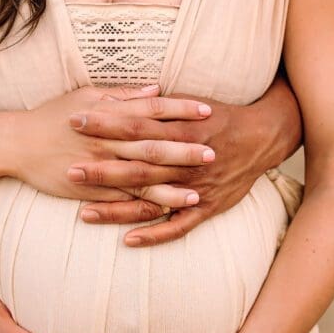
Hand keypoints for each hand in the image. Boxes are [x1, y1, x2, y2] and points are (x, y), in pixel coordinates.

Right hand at [10, 84, 216, 207]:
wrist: (17, 144)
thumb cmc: (53, 116)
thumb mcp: (87, 96)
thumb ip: (124, 95)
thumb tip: (156, 89)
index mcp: (110, 114)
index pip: (153, 110)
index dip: (182, 110)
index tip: (209, 110)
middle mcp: (108, 141)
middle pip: (154, 145)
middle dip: (185, 150)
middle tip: (215, 151)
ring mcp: (100, 168)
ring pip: (143, 179)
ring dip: (172, 187)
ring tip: (200, 191)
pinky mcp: (91, 190)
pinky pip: (124, 202)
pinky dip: (146, 208)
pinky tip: (167, 212)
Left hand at [69, 79, 301, 245]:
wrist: (264, 136)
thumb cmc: (222, 116)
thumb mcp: (192, 102)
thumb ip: (160, 103)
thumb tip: (126, 92)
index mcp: (182, 129)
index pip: (136, 125)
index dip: (106, 123)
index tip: (76, 121)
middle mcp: (187, 160)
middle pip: (138, 165)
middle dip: (102, 169)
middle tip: (69, 170)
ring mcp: (197, 187)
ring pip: (152, 199)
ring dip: (117, 208)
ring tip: (84, 213)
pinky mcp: (207, 207)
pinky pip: (178, 225)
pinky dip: (154, 234)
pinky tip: (128, 240)